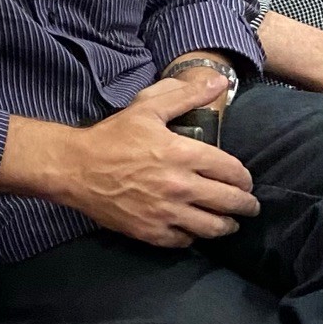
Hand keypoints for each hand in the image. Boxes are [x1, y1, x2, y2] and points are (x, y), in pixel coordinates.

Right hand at [54, 71, 258, 246]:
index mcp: (183, 154)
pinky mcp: (150, 231)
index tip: (244, 181)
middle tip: (248, 206)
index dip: (245, 178)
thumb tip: (219, 82)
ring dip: (226, 225)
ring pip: (213, 227)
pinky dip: (193, 236)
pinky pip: (185, 241)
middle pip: (230, 202)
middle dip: (246, 205)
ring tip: (228, 223)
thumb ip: (186, 95)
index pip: (233, 171)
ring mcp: (165, 212)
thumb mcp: (147, 109)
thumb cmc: (111, 137)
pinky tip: (193, 230)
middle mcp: (180, 186)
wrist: (73, 168)